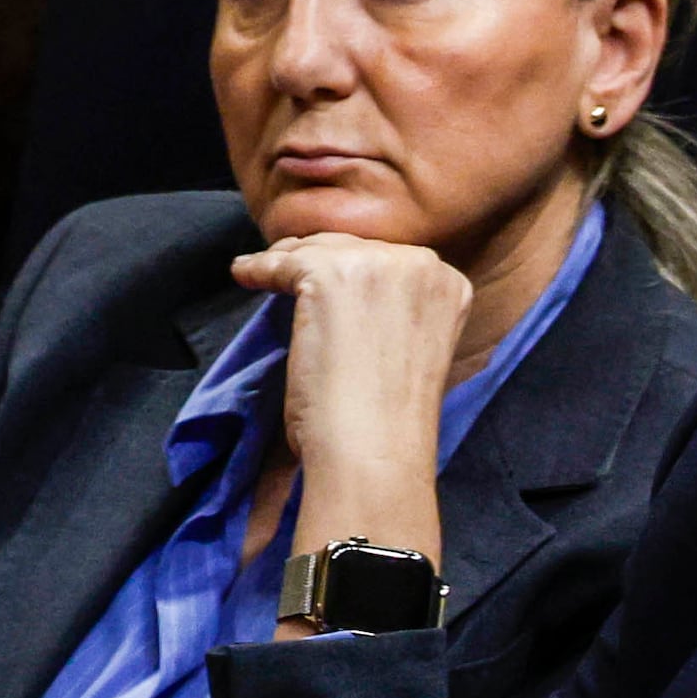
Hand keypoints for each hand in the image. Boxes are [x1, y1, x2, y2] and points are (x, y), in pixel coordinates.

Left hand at [232, 228, 464, 610]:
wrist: (374, 452)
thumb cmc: (389, 417)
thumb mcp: (410, 345)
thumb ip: (393, 308)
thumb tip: (347, 288)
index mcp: (450, 284)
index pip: (387, 256)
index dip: (352, 265)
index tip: (329, 273)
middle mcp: (422, 264)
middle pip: (351, 246)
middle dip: (317, 257)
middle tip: (288, 269)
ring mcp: (376, 264)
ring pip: (315, 250)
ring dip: (286, 262)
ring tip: (266, 271)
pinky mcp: (330, 274)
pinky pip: (279, 262)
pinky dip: (258, 269)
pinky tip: (245, 274)